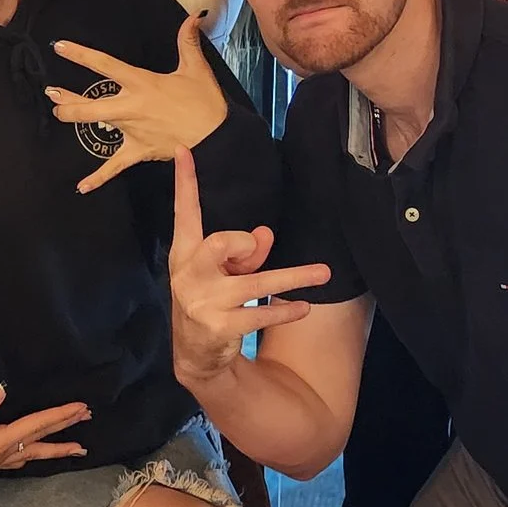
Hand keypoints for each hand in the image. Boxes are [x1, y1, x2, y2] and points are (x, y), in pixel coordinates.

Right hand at [0, 383, 90, 484]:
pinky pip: (27, 458)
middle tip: (88, 415)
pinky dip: (40, 454)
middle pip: (43, 436)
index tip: (79, 407)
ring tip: (80, 447)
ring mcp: (3, 460)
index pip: (37, 424)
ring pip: (39, 451)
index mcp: (0, 441)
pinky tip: (41, 454)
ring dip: (60, 446)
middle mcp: (7, 452)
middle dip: (67, 425)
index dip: (59, 415)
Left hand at [47, 15, 227, 191]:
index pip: (105, 65)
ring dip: (75, 118)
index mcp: (141, 83)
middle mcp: (131, 106)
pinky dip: (99, 177)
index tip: (59, 47)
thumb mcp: (196, 69)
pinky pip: (114, 166)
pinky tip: (82, 186)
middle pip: (90, 104)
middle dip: (68, 98)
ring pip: (96, 125)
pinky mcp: (138, 150)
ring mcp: (132, 130)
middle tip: (52, 93)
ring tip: (58, 112)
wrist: (216, 138)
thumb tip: (194, 16)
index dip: (80, 55)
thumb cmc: (205, 103)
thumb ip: (188, 41)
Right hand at [166, 147, 328, 387]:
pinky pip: (261, 312)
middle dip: (245, 244)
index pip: (184, 212)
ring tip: (323, 273)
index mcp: (185, 253)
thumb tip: (266, 234)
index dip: (184, 183)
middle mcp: (190, 274)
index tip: (184, 150)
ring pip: (255, 282)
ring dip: (293, 278)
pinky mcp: (220, 326)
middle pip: (220, 242)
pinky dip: (286, 310)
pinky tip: (303, 307)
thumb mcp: (223, 272)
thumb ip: (244, 251)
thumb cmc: (212, 299)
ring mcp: (203, 302)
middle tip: (253, 255)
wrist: (196, 356)